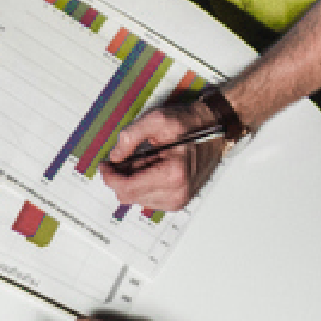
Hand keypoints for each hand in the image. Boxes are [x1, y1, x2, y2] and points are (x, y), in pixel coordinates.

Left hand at [104, 89, 237, 213]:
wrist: (215, 128)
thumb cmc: (189, 123)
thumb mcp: (157, 119)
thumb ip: (130, 137)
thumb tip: (114, 157)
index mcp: (172, 175)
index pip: (126, 188)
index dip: (109, 176)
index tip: (105, 164)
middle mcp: (177, 193)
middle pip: (128, 196)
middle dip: (120, 177)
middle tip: (124, 158)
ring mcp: (179, 200)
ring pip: (136, 199)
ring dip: (132, 181)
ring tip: (143, 160)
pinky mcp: (178, 201)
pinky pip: (147, 199)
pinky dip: (142, 185)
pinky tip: (151, 168)